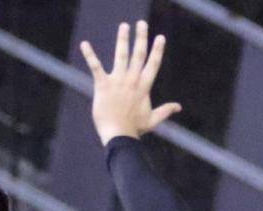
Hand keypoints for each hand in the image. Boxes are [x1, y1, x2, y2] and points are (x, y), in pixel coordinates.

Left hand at [80, 21, 181, 145]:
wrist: (118, 135)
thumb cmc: (134, 129)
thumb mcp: (153, 119)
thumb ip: (165, 110)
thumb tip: (178, 107)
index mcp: (144, 87)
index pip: (153, 64)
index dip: (157, 50)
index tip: (160, 37)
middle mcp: (132, 80)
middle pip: (138, 54)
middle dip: (141, 38)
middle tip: (142, 23)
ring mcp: (118, 81)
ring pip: (121, 55)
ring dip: (123, 39)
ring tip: (124, 26)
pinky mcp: (103, 85)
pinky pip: (96, 66)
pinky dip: (90, 54)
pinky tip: (85, 44)